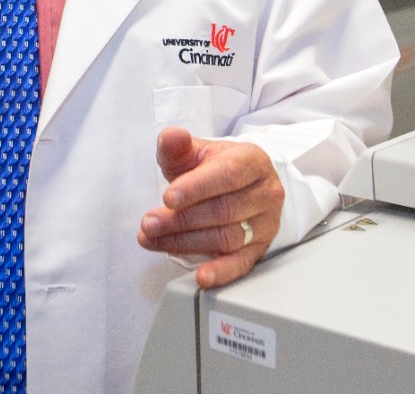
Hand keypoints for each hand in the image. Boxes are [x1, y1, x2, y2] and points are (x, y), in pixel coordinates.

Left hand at [137, 126, 284, 288]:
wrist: (241, 183)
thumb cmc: (216, 167)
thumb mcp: (195, 151)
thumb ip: (178, 146)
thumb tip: (172, 136)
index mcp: (252, 161)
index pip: (227, 174)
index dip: (196, 188)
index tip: (168, 198)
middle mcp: (265, 192)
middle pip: (223, 210)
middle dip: (181, 219)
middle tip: (149, 223)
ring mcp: (265, 223)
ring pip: (227, 237)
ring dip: (186, 242)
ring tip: (154, 239)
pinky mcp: (260, 248)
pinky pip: (242, 264)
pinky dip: (221, 272)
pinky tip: (202, 276)